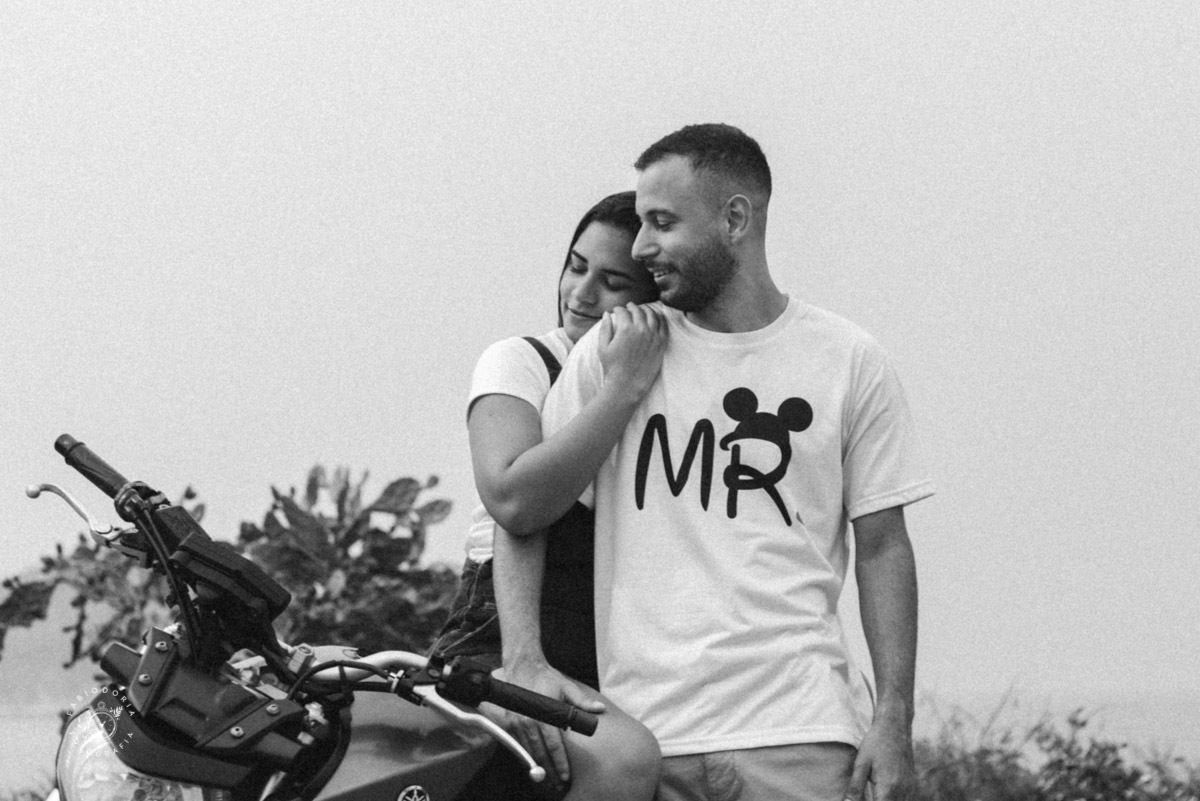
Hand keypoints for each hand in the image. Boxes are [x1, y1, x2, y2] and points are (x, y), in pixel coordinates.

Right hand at [495, 656, 606, 786]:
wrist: (522, 665)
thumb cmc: (546, 677)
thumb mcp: (567, 687)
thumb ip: (582, 701)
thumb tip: (599, 710)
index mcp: (544, 714)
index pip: (554, 746)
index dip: (560, 763)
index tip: (566, 776)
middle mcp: (528, 721)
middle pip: (540, 753)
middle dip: (549, 770)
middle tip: (558, 785)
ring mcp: (516, 723)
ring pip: (527, 751)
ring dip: (537, 766)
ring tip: (547, 779)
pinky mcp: (508, 723)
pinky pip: (517, 744)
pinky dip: (525, 755)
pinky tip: (532, 764)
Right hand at [597, 303, 666, 396]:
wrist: (627, 384)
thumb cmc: (612, 367)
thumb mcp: (603, 347)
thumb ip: (605, 328)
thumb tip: (607, 313)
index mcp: (625, 329)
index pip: (623, 312)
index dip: (618, 309)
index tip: (616, 310)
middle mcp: (641, 330)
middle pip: (638, 311)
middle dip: (631, 307)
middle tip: (629, 307)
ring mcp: (653, 336)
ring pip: (652, 315)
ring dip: (646, 310)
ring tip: (642, 310)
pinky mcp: (661, 343)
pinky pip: (663, 325)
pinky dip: (660, 318)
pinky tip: (656, 317)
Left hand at [845, 715, 917, 799]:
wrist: (895, 727)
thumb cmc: (876, 743)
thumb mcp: (862, 763)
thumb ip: (855, 787)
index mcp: (889, 788)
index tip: (859, 799)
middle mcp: (903, 791)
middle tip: (866, 793)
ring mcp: (910, 789)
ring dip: (885, 800)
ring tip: (873, 792)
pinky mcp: (913, 785)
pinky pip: (904, 800)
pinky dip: (893, 799)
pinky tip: (882, 794)